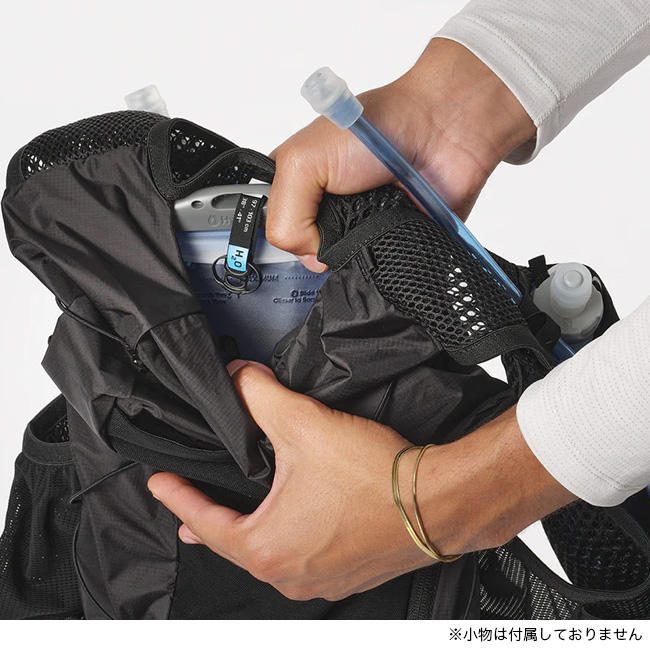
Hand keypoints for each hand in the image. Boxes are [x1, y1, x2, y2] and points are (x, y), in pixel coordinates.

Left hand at [148, 361, 574, 601]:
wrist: (439, 502)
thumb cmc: (376, 478)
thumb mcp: (304, 425)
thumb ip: (260, 396)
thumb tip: (240, 378)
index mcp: (267, 547)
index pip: (203, 522)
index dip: (176, 498)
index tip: (160, 483)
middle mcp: (290, 575)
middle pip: (234, 544)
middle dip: (209, 522)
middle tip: (190, 508)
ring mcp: (322, 581)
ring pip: (271, 554)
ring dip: (253, 531)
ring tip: (239, 517)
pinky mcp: (349, 574)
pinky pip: (304, 560)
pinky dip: (290, 540)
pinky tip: (296, 522)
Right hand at [266, 38, 535, 270]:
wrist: (441, 128)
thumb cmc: (379, 127)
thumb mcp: (301, 160)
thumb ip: (284, 215)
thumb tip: (308, 255)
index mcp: (301, 188)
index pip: (279, 233)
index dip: (289, 239)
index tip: (301, 234)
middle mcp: (330, 210)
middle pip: (311, 257)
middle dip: (323, 251)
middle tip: (340, 224)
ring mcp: (362, 228)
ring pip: (346, 268)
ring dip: (356, 255)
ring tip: (369, 223)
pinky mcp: (394, 242)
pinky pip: (383, 273)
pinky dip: (385, 263)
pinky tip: (388, 239)